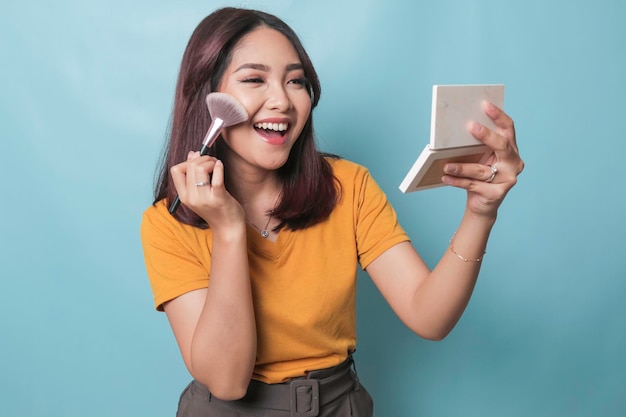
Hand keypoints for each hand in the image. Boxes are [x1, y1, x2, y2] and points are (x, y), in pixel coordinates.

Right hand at [170, 152, 244, 232]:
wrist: (228, 228)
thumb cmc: (215, 208)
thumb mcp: (199, 193)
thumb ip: (193, 175)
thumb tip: (192, 154)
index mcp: (184, 196)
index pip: (176, 170)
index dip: (187, 162)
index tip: (198, 162)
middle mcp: (191, 198)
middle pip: (190, 166)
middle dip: (203, 158)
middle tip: (212, 162)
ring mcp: (204, 199)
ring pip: (200, 168)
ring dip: (210, 161)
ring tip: (216, 165)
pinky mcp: (219, 198)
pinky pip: (216, 177)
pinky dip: (218, 167)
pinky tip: (220, 165)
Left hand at [441, 101, 523, 217]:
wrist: (482, 204)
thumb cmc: (479, 176)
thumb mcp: (479, 158)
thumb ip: (475, 145)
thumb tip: (456, 129)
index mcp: (511, 149)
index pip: (508, 128)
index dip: (498, 115)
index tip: (485, 104)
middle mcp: (514, 162)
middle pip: (502, 146)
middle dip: (486, 135)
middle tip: (470, 126)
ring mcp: (507, 179)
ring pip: (482, 170)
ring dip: (462, 167)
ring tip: (446, 164)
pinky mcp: (496, 194)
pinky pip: (474, 185)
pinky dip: (458, 181)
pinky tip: (445, 177)